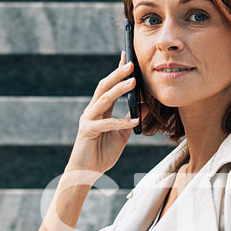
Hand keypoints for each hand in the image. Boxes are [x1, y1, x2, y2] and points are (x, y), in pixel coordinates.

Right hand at [66, 52, 140, 181]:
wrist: (85, 174)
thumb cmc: (101, 154)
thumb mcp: (121, 135)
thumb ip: (130, 120)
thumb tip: (145, 106)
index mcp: (99, 110)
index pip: (109, 86)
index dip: (117, 72)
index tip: (127, 57)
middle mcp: (92, 111)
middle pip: (104, 87)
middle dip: (118, 74)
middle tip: (132, 63)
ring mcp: (87, 120)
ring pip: (104, 99)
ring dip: (119, 89)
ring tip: (133, 82)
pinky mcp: (87, 131)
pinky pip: (105, 123)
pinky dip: (120, 121)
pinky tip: (135, 120)